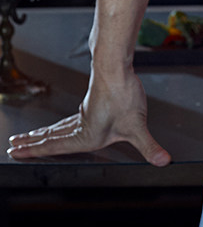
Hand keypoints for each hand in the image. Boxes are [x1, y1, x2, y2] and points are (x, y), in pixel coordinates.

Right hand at [6, 69, 170, 165]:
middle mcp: (81, 126)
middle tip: (12, 146)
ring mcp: (83, 114)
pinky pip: (66, 120)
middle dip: (31, 144)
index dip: (35, 151)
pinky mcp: (89, 105)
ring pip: (56, 128)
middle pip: (50, 138)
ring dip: (40, 135)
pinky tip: (57, 128)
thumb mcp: (137, 126)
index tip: (16, 152)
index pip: (54, 147)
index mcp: (86, 135)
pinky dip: (55, 126)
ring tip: (26, 139)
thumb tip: (163, 160)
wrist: (116, 66)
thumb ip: (150, 146)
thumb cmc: (123, 93)